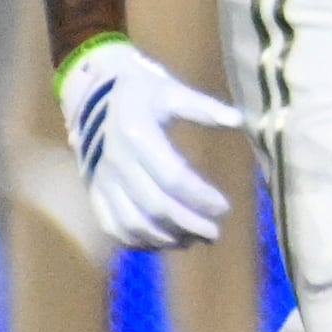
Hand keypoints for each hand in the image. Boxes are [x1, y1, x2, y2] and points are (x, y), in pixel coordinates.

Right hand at [58, 36, 241, 250]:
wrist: (92, 91)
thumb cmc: (143, 90)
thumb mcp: (172, 90)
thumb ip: (204, 107)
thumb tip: (239, 120)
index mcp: (137, 134)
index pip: (173, 178)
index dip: (201, 198)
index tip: (224, 208)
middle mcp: (116, 160)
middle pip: (155, 206)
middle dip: (188, 224)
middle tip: (215, 233)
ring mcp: (101, 179)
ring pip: (132, 222)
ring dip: (165, 237)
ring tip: (194, 239)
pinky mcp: (93, 189)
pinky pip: (112, 225)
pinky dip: (137, 241)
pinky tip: (164, 241)